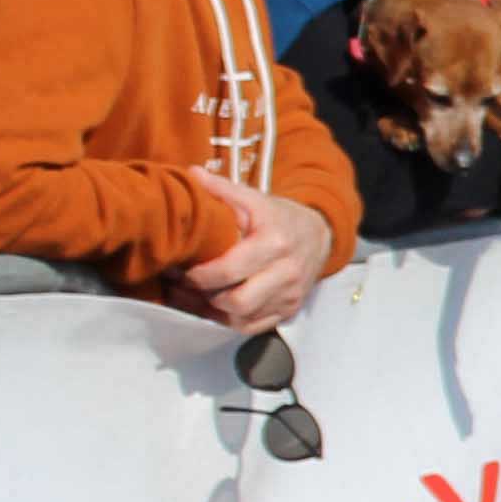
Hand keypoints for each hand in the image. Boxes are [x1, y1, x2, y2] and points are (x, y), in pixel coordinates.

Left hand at [181, 174, 331, 334]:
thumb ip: (223, 188)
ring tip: (191, 298)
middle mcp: (287, 272)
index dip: (198, 276)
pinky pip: (252, 327)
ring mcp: (290, 295)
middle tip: (182, 286)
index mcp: (275, 242)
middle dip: (203, 297)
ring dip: (211, 312)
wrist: (320, 235)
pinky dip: (228, 321)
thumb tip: (192, 175)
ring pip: (242, 318)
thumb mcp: (256, 199)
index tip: (180, 269)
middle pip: (237, 301)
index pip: (229, 271)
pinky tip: (212, 308)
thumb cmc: (280, 217)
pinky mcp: (289, 309)